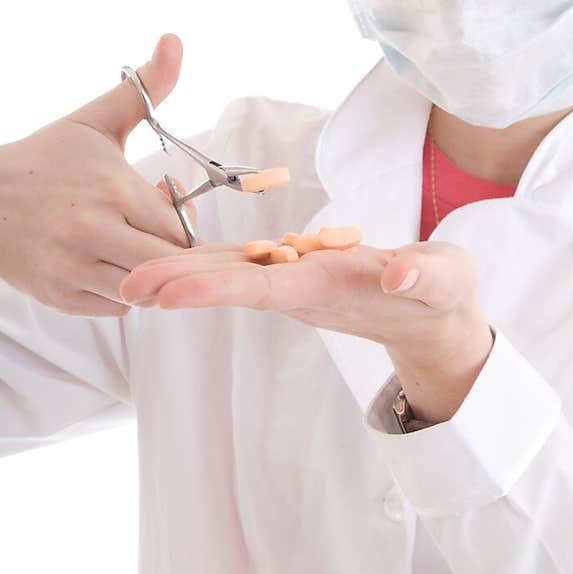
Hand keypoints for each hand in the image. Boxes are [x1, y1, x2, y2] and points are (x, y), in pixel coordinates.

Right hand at [0, 33, 203, 315]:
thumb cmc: (47, 158)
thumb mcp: (96, 121)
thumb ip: (145, 87)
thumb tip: (176, 40)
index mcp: (110, 190)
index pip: (180, 229)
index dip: (183, 222)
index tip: (161, 203)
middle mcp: (92, 232)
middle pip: (169, 264)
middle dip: (172, 252)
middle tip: (153, 230)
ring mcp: (73, 268)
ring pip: (145, 290)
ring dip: (149, 274)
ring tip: (129, 244)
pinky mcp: (59, 296)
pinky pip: (118, 308)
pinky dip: (123, 292)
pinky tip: (107, 262)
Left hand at [118, 235, 488, 364]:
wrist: (435, 320)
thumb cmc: (444, 296)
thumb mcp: (448, 280)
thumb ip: (426, 274)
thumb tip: (398, 272)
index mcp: (330, 287)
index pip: (263, 289)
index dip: (213, 290)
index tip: (166, 295)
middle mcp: (302, 290)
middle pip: (232, 285)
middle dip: (180, 284)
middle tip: (124, 285)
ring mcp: (295, 285)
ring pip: (232, 275)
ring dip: (183, 275)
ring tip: (130, 278)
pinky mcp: (296, 275)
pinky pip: (245, 266)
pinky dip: (207, 261)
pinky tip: (174, 253)